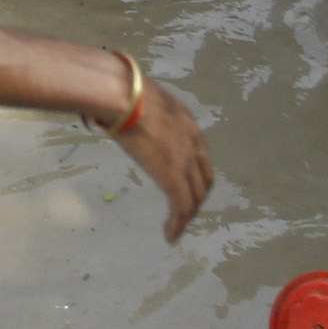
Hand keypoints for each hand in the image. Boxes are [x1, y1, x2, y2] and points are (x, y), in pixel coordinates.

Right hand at [112, 80, 213, 243]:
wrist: (124, 97)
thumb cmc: (124, 93)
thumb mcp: (144, 101)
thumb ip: (144, 112)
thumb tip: (125, 114)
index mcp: (187, 124)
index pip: (201, 158)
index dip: (196, 176)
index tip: (185, 187)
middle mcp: (193, 144)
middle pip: (203, 181)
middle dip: (195, 200)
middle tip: (182, 213)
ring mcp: (185, 161)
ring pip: (194, 198)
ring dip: (186, 216)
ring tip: (175, 228)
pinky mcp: (172, 176)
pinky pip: (180, 207)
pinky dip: (177, 224)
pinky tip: (170, 235)